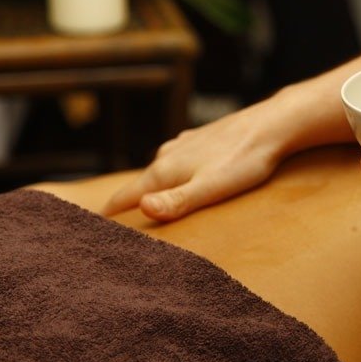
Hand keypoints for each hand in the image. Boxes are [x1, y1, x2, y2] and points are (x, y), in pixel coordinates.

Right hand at [102, 98, 290, 220]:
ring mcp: (183, 146)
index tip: (88, 237)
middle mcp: (167, 155)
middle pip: (138, 185)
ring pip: (158, 173)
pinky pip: (176, 163)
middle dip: (127, 207)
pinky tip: (179, 182)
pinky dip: (171, 177)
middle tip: (115, 232)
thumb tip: (141, 209)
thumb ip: (177, 201)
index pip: (123, 198)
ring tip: (145, 211)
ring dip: (150, 191)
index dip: (106, 218)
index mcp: (164, 170)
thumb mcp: (211, 187)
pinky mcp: (200, 142)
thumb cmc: (245, 160)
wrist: (272, 124)